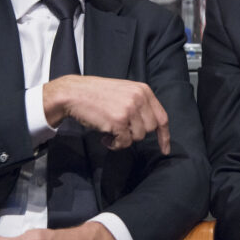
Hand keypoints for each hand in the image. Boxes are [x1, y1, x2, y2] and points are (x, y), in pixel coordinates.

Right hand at [43, 75, 169, 154]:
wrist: (74, 93)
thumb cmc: (97, 94)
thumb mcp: (125, 91)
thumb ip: (139, 104)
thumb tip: (151, 126)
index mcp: (144, 90)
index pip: (162, 117)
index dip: (164, 135)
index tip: (165, 149)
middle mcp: (139, 99)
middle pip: (149, 129)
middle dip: (135, 133)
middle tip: (120, 128)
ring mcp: (130, 110)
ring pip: (138, 137)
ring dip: (124, 139)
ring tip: (110, 130)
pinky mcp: (118, 121)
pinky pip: (124, 143)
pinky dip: (114, 145)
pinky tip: (105, 137)